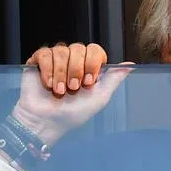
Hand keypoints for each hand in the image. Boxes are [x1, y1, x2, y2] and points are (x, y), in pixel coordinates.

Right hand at [11, 42, 131, 146]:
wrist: (47, 121)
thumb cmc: (74, 113)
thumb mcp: (100, 97)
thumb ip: (115, 79)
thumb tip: (131, 65)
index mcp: (89, 67)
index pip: (95, 50)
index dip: (92, 64)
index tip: (89, 82)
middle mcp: (73, 60)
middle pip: (78, 48)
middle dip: (76, 70)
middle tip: (74, 88)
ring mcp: (56, 60)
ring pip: (61, 51)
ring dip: (62, 74)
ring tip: (60, 91)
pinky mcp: (39, 61)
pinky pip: (45, 54)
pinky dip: (48, 71)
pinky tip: (49, 84)